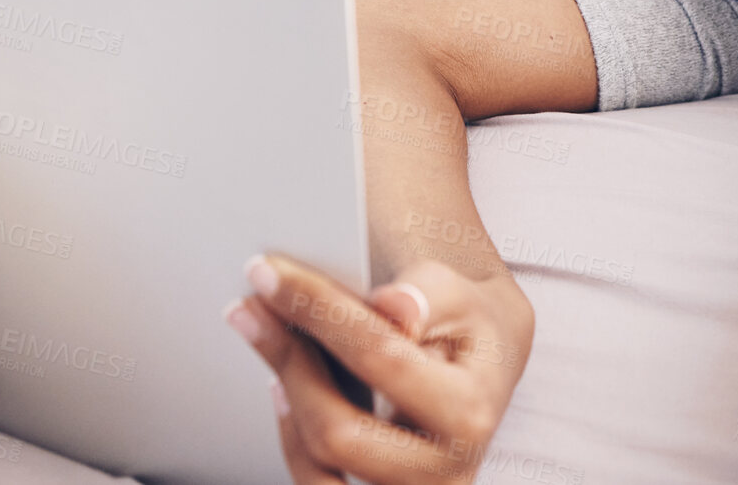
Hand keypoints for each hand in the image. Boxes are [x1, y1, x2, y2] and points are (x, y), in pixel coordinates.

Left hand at [227, 253, 534, 482]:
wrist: (486, 368)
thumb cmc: (469, 326)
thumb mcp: (463, 296)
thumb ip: (430, 296)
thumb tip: (394, 307)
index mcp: (470, 413)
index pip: (380, 358)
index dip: (318, 310)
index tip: (270, 274)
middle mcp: (444, 469)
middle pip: (339, 430)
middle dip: (289, 360)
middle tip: (250, 307)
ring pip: (321, 462)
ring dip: (284, 394)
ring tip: (263, 335)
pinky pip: (319, 484)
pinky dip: (293, 437)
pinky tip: (283, 387)